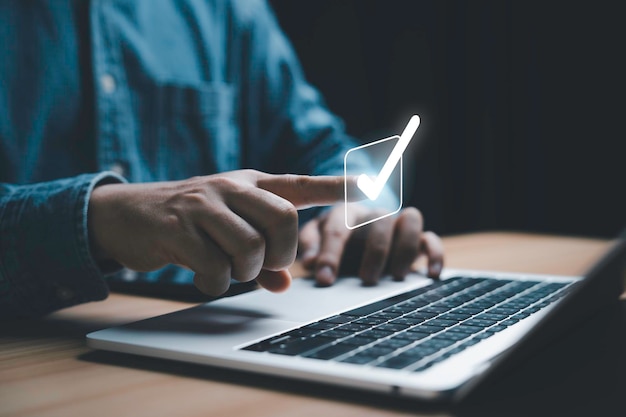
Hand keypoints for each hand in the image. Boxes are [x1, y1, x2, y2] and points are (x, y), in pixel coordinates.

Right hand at [88, 170, 349, 295]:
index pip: (301, 184)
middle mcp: (231, 188)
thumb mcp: (228, 226)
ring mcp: (203, 205)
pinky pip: (216, 268)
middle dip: (282, 253)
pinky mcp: (178, 228)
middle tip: (264, 264)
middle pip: (284, 219)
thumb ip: (261, 252)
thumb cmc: (191, 220)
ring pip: (251, 247)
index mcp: (250, 184)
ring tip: (228, 269)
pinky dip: (216, 283)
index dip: (337, 186)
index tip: (373, 184)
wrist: (128, 213)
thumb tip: (285, 284)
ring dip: (246, 271)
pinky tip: (203, 276)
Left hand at [298, 205, 443, 285]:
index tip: (325, 279)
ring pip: (411, 219)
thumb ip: (310, 246)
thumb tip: (309, 261)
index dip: (331, 254)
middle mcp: (373, 213)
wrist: (354, 228)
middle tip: (367, 280)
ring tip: (397, 277)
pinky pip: (432, 238)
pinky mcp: (417, 238)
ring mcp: (397, 223)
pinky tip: (432, 274)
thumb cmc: (332, 238)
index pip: (337, 228)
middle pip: (380, 221)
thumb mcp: (314, 238)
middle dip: (374, 251)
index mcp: (344, 211)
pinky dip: (436, 254)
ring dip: (405, 248)